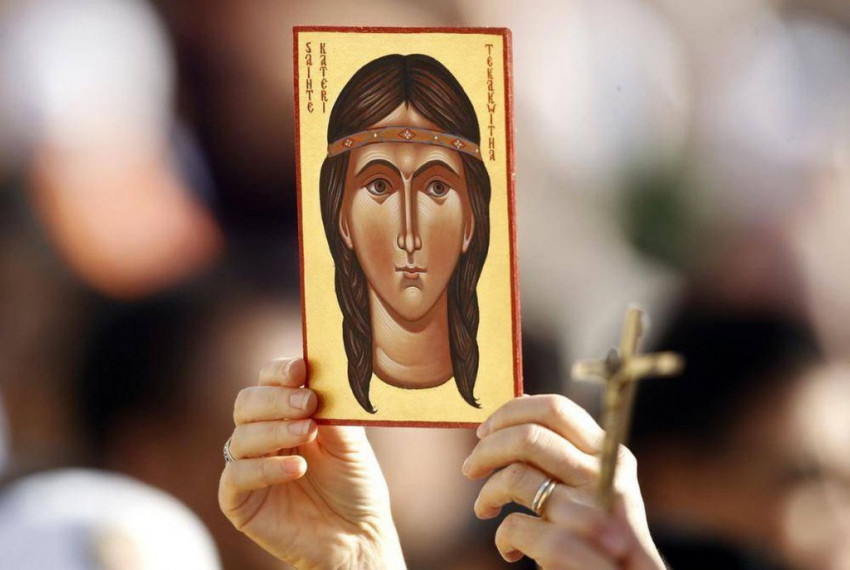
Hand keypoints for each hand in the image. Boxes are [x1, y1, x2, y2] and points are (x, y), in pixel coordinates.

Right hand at [218, 358, 404, 569]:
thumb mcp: (351, 441)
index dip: (280, 372)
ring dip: (275, 430)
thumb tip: (323, 376)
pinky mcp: (239, 500)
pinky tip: (297, 468)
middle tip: (308, 403)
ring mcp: (248, 466)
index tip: (302, 368)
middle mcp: (263, 435)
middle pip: (247, 402)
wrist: (359, 536)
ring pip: (241, 436)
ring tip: (308, 433)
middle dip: (276, 398)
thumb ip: (333, 410)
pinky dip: (264, 468)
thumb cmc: (355, 485)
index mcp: (287, 414)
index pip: (269, 381)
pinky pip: (236, 475)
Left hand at [462, 395, 665, 569]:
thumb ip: (566, 450)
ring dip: (487, 494)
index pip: (555, 409)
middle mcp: (605, 477)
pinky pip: (514, 525)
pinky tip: (509, 550)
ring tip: (485, 509)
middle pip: (529, 437)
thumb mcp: (595, 485)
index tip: (485, 430)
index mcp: (610, 455)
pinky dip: (502, 538)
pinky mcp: (570, 546)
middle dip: (487, 449)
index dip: (510, 413)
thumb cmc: (600, 535)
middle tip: (470, 468)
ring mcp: (591, 511)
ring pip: (516, 476)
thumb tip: (520, 402)